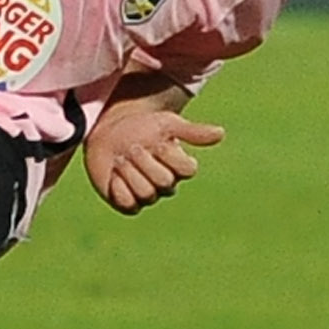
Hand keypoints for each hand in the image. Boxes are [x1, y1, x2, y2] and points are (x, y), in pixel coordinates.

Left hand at [85, 106, 223, 213]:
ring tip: (120, 159)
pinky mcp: (127, 204)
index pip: (187, 170)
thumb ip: (193, 132)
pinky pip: (128, 204)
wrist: (107, 133)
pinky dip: (118, 188)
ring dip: (129, 171)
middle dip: (143, 160)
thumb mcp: (166, 124)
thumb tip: (221, 133)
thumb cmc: (140, 128)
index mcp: (180, 167)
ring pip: (146, 193)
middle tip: (132, 147)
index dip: (169, 155)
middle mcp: (166, 184)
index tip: (157, 142)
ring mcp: (147, 195)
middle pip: (164, 181)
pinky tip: (113, 174)